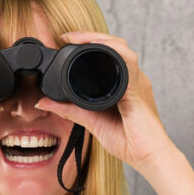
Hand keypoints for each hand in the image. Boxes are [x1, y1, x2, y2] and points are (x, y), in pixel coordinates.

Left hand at [34, 31, 177, 171]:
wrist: (150, 157)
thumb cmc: (129, 141)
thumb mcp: (92, 122)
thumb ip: (70, 110)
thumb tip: (43, 102)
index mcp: (122, 84)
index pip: (107, 54)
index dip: (88, 44)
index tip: (65, 41)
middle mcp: (132, 78)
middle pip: (114, 46)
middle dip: (90, 37)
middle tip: (66, 37)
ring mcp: (137, 82)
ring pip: (121, 49)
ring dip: (99, 40)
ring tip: (77, 38)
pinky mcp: (138, 91)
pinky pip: (129, 65)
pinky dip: (114, 53)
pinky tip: (101, 49)